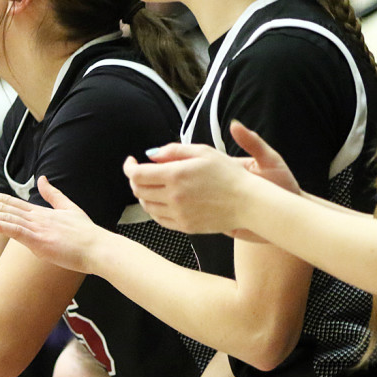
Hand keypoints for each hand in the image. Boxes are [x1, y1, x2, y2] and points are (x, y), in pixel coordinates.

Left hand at [0, 177, 102, 273]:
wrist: (99, 248)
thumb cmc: (86, 234)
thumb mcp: (69, 209)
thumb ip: (54, 194)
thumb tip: (43, 178)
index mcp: (38, 212)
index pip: (6, 201)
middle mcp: (34, 217)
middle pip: (0, 206)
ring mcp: (37, 227)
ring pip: (3, 216)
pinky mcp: (40, 240)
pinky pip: (15, 231)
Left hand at [124, 121, 297, 235]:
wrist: (248, 202)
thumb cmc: (228, 173)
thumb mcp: (203, 152)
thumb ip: (174, 150)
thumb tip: (150, 154)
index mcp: (176, 174)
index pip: (137, 174)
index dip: (129, 167)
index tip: (131, 161)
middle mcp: (173, 196)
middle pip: (138, 190)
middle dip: (135, 179)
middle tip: (142, 172)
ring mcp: (178, 214)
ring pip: (146, 206)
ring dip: (144, 195)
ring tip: (154, 186)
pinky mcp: (185, 227)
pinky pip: (159, 219)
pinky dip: (155, 209)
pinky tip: (163, 201)